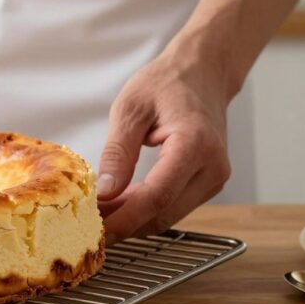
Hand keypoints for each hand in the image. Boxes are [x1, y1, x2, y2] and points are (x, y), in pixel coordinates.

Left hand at [96, 48, 232, 242]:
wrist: (203, 73)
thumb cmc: (166, 84)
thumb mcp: (129, 109)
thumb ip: (117, 153)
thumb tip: (105, 192)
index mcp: (194, 144)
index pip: (157, 196)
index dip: (124, 218)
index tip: (97, 230)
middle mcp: (212, 166)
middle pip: (164, 213)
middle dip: (125, 224)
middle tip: (89, 225)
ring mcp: (214, 177)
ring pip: (169, 215)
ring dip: (134, 219)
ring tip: (100, 212)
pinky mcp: (209, 182)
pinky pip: (174, 205)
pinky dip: (146, 209)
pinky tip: (120, 203)